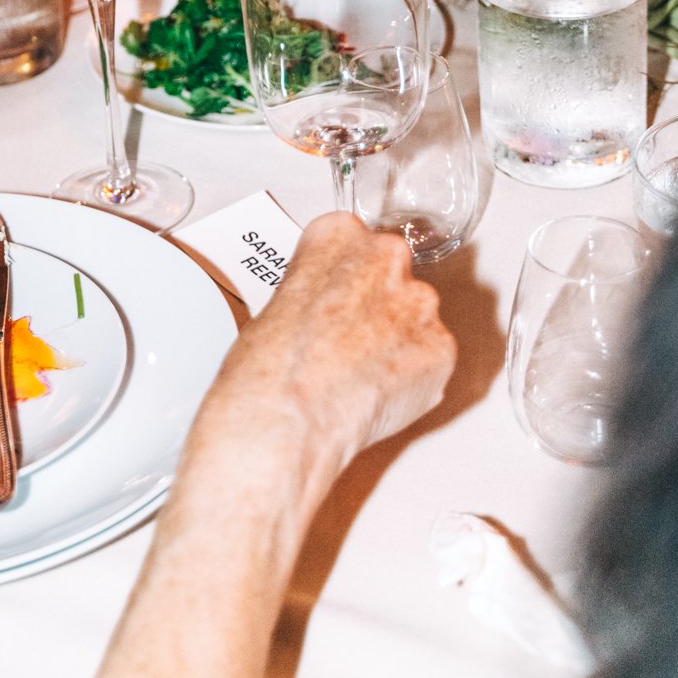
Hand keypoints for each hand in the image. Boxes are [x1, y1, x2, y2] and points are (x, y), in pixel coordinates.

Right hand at [87, 215, 454, 677]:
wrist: (267, 446)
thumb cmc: (242, 395)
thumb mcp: (257, 322)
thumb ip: (297, 300)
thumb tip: (313, 308)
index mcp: (324, 242)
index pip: (353, 231)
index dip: (345, 273)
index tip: (336, 298)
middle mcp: (377, 263)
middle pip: (394, 266)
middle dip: (376, 303)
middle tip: (343, 350)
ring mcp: (412, 308)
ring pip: (419, 310)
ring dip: (396, 339)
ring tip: (354, 384)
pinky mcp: (435, 357)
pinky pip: (433, 357)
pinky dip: (411, 378)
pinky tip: (375, 402)